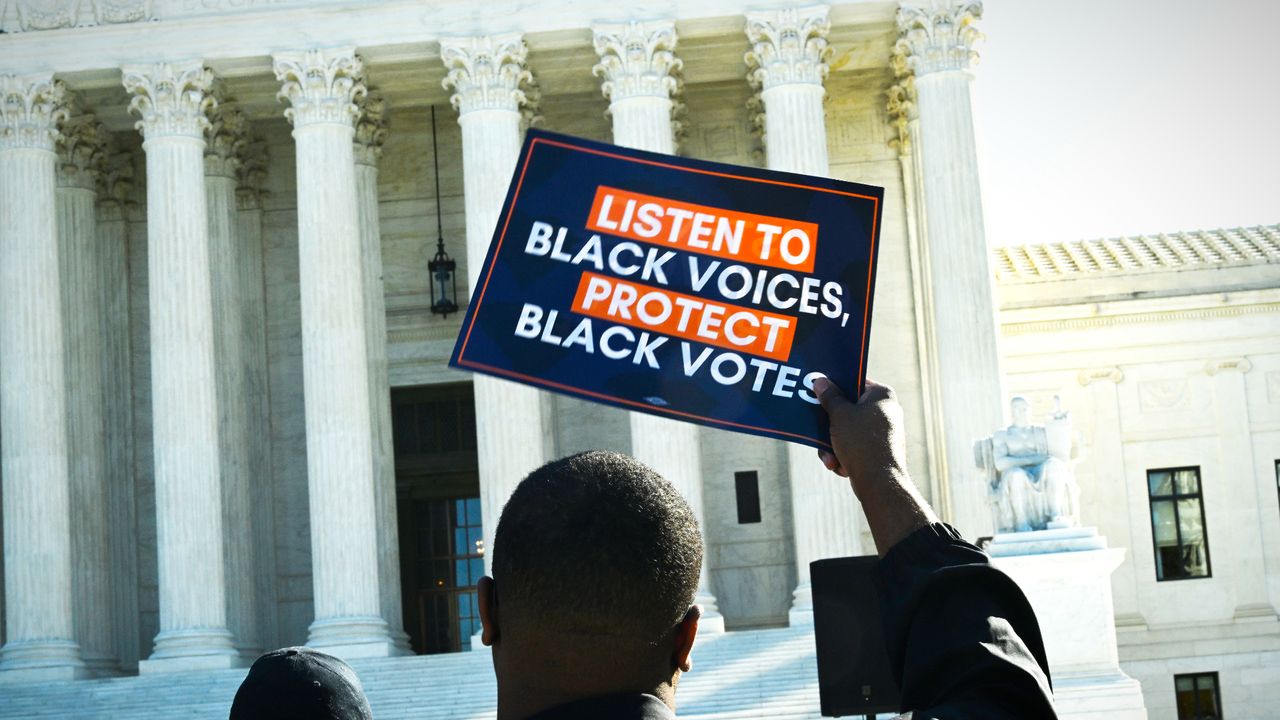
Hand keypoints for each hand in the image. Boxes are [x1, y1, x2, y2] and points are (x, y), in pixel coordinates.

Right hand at [814, 377, 907, 496]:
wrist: (880, 483)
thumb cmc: (862, 443)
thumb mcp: (840, 415)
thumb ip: (829, 396)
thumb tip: (821, 381)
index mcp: (882, 395)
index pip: (854, 382)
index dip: (835, 386)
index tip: (818, 390)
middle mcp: (886, 411)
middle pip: (848, 409)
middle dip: (829, 424)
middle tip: (816, 426)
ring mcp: (883, 433)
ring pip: (847, 431)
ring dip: (832, 444)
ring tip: (829, 457)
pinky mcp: (878, 451)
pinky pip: (854, 447)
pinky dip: (843, 455)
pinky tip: (839, 465)